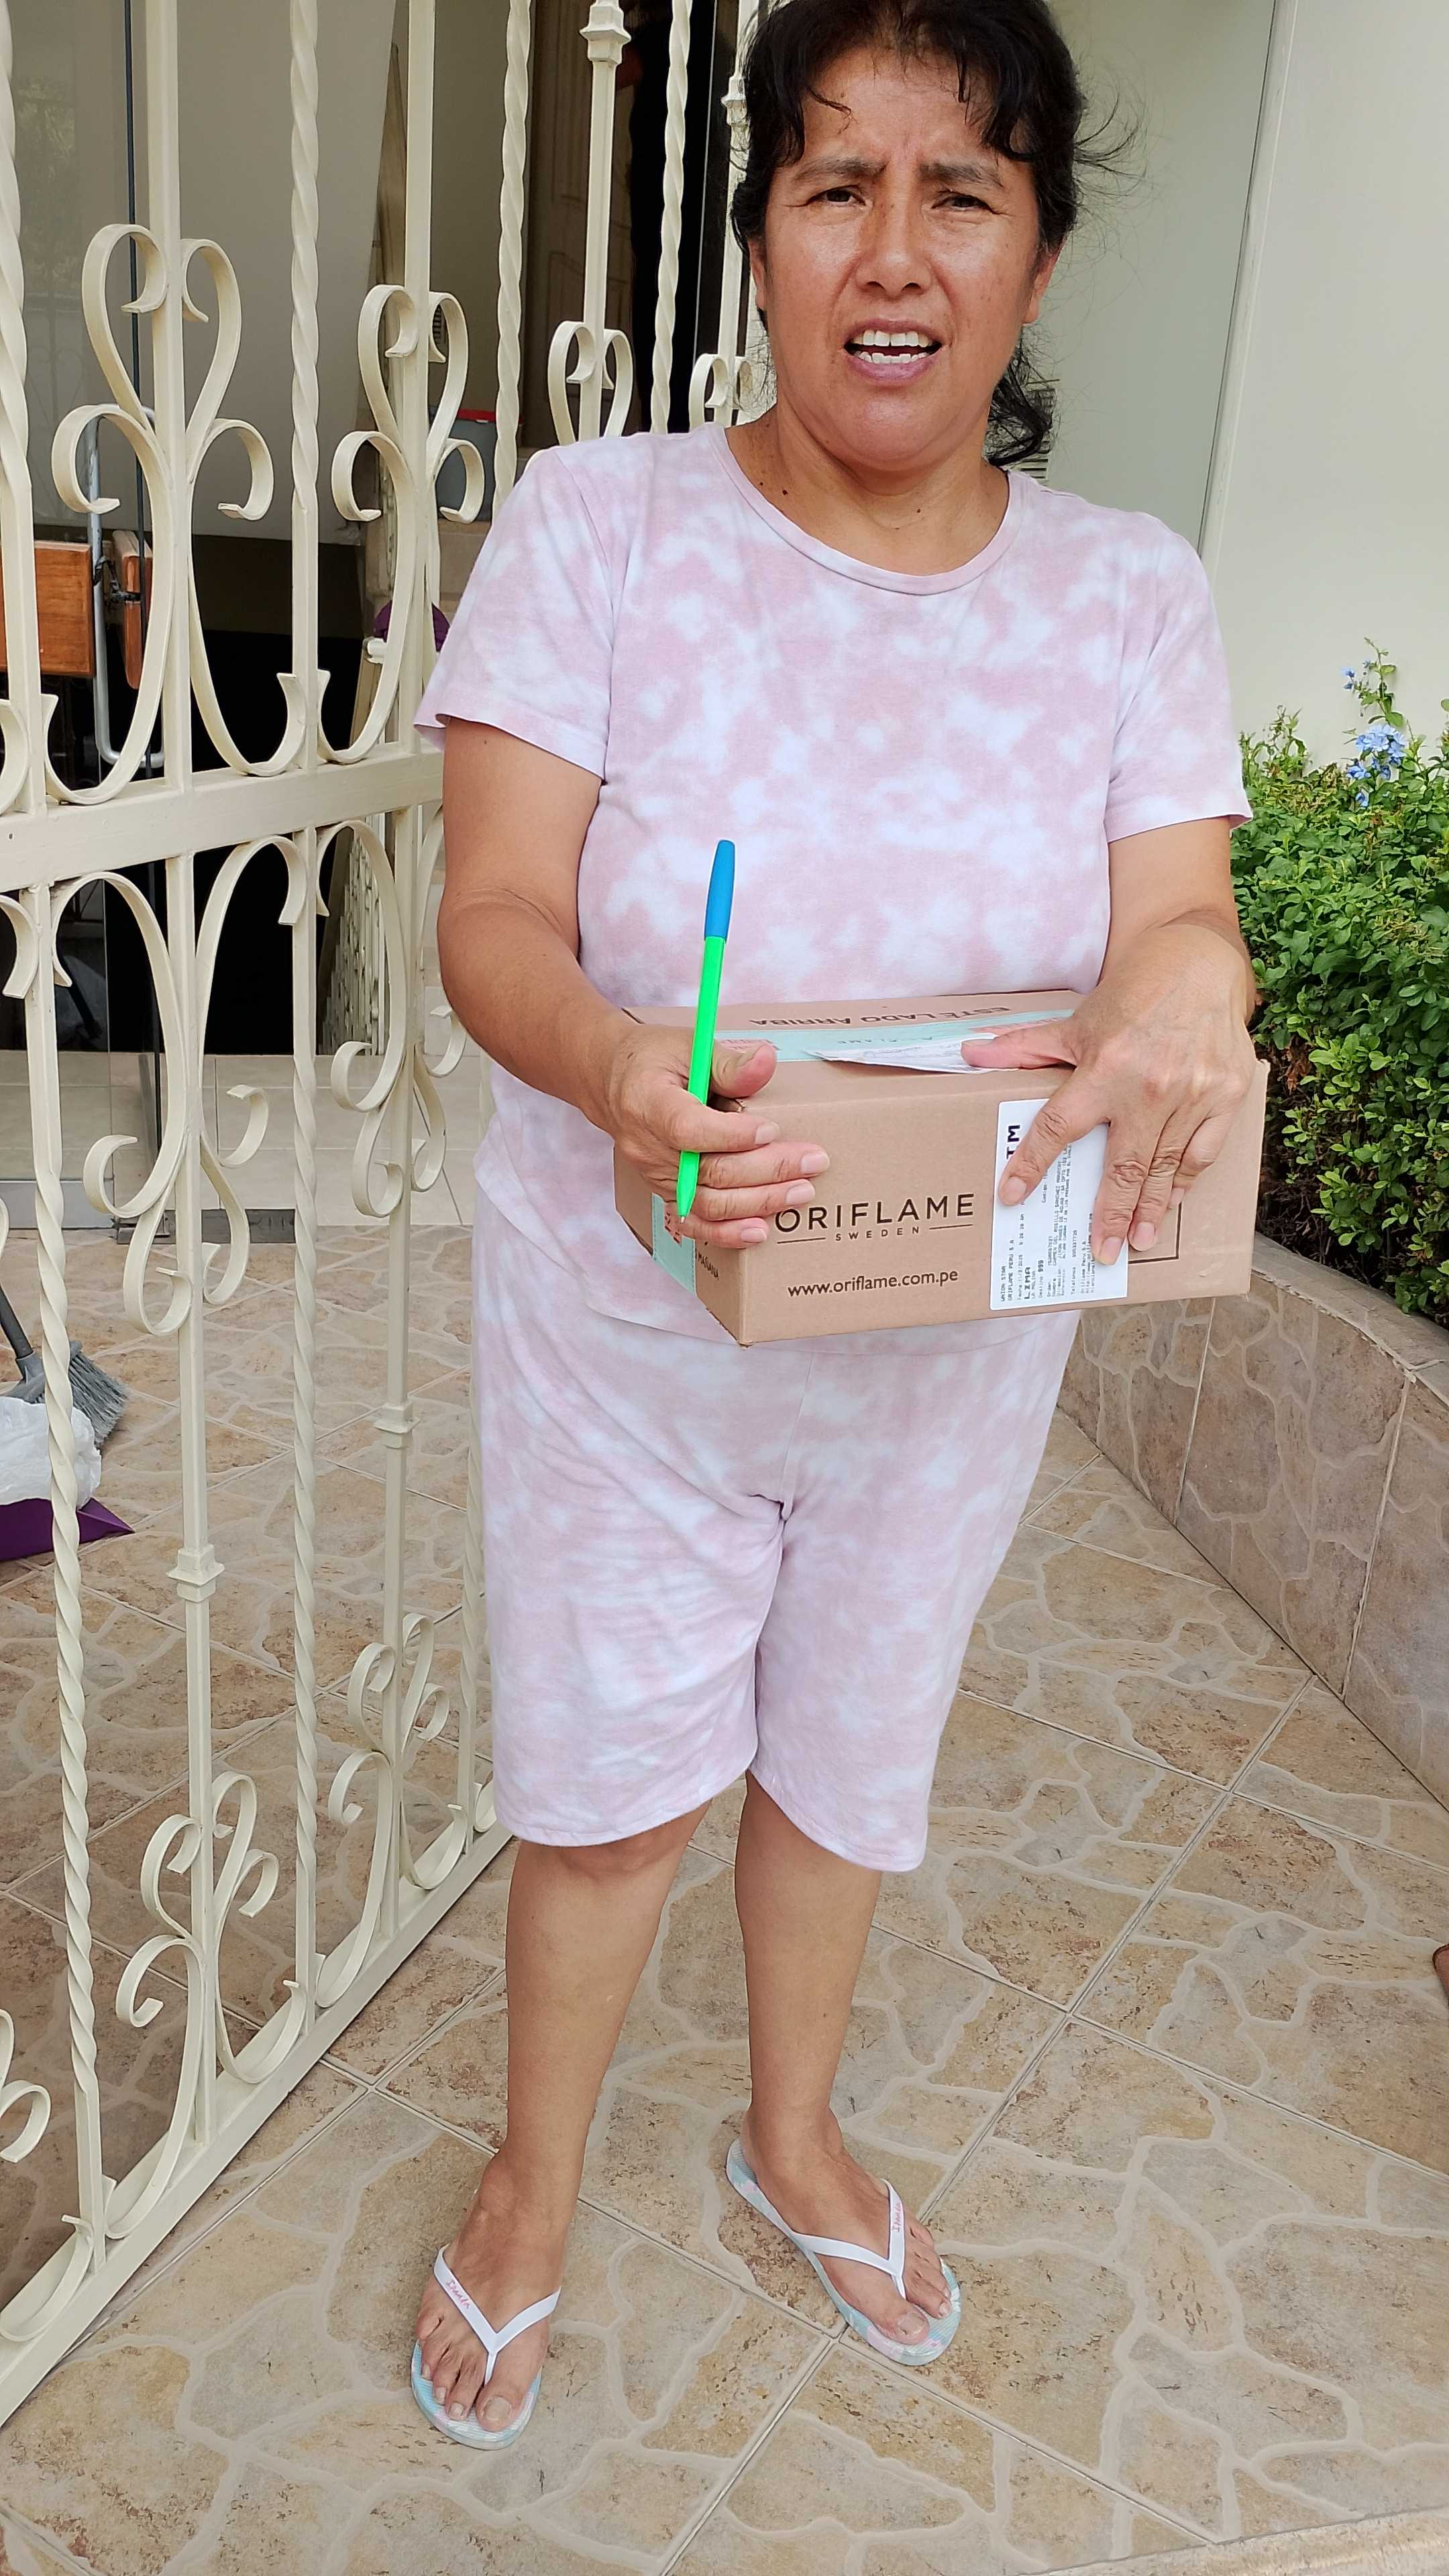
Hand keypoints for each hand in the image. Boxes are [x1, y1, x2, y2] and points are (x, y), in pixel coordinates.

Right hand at [599, 1024, 828, 1248]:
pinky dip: (726, 1233)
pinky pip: (694, 1223)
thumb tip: (767, 1060)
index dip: (731, 1135)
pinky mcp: (666, 1193)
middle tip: (813, 1161)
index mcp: (649, 1102)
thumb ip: (728, 1061)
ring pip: (706, 1203)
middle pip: (708, 1171)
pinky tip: (760, 1231)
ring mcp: (655, 1176)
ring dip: (758, 1202)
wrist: (614, 1083)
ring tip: (801, 1191)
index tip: (772, 1130)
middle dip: (767, 1170)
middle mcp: (648, 1147)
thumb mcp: (689, 1045)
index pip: (688, 1129)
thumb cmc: (655, 1059)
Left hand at [959, 927, 1256, 1261]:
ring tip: (1135, 1240)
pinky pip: (1203, 1152)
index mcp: (1105, 1068)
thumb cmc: (1133, 995)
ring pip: (1165, 1166)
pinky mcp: (1226, 1095)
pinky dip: (1186, 1180)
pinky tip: (1172, 1202)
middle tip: (1099, 1252)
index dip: (1032, 1162)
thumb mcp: (1077, 1021)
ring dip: (1150, 1209)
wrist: (1198, 965)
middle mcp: (1149, 1087)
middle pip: (1123, 1166)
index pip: (1059, 1126)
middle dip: (1108, 1214)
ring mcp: (1192, 1095)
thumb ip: (1026, 1047)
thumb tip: (969, 1053)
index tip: (1013, 1195)